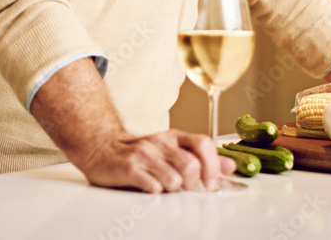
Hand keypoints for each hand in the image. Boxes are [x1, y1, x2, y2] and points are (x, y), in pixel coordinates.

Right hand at [29, 58, 234, 192]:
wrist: (99, 147)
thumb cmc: (137, 151)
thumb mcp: (171, 149)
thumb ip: (201, 156)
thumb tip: (230, 166)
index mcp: (173, 137)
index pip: (203, 144)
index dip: (213, 166)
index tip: (212, 184)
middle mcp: (160, 142)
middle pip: (191, 167)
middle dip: (191, 184)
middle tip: (182, 188)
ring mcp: (143, 154)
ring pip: (175, 181)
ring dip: (172, 190)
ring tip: (161, 186)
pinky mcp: (128, 168)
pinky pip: (153, 188)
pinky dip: (155, 193)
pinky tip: (147, 187)